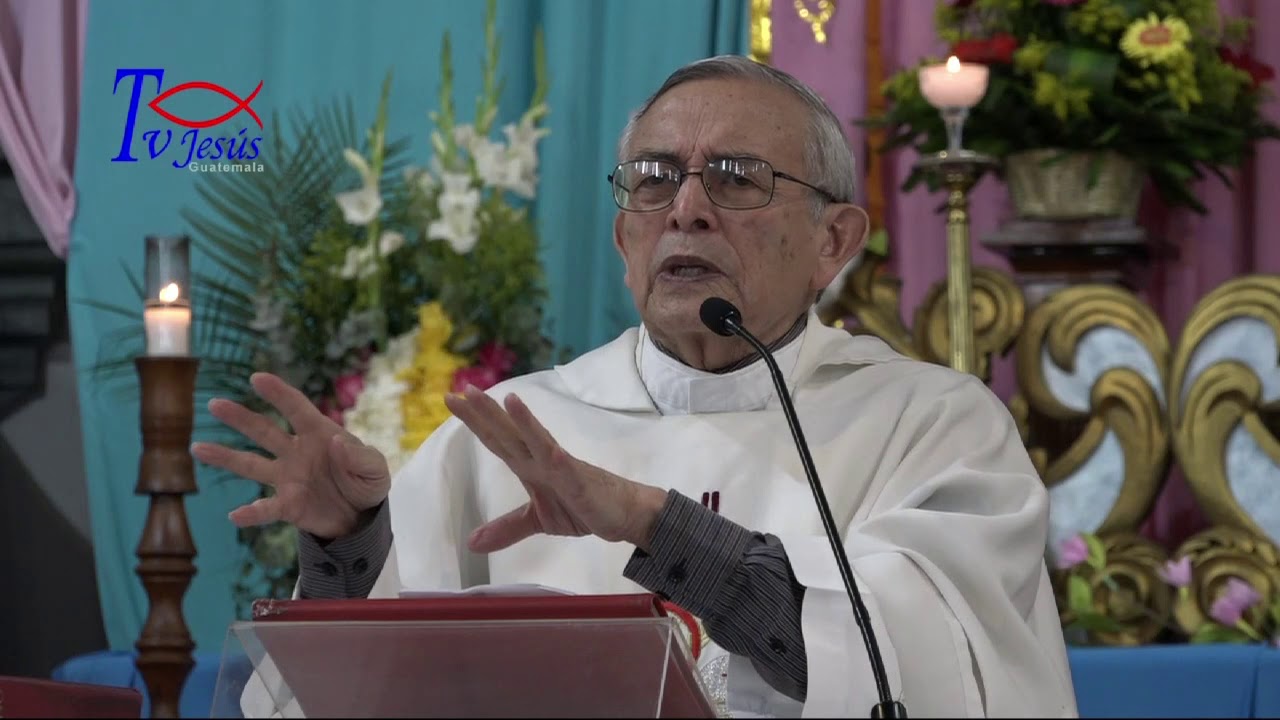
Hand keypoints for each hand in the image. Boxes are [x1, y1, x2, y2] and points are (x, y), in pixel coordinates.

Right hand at [192, 372, 390, 538]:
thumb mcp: (375, 469)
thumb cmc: (367, 483)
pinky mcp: (288, 505)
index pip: (296, 409)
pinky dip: (252, 513)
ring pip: (252, 465)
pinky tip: (235, 515)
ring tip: (198, 448)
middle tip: (214, 404)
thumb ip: (359, 457)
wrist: (361, 517)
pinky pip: (267, 508)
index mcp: (319, 434)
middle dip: (240, 418)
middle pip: (264, 431)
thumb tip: (335, 443)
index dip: (278, 393)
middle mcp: (296, 452)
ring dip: (226, 457)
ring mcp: (288, 478)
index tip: (257, 378)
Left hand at [444, 386, 667, 553]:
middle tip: (455, 393)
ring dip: (515, 419)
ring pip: (532, 439)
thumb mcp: (538, 520)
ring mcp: (559, 465)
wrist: (624, 514)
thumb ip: (507, 528)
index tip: (452, 399)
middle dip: (482, 413)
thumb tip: (472, 543)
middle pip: (507, 433)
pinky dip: (548, 446)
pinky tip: (539, 436)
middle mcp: (540, 459)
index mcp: (529, 466)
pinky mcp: (577, 477)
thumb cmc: (584, 507)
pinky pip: (560, 460)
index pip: (497, 439)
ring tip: (499, 397)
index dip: (475, 421)